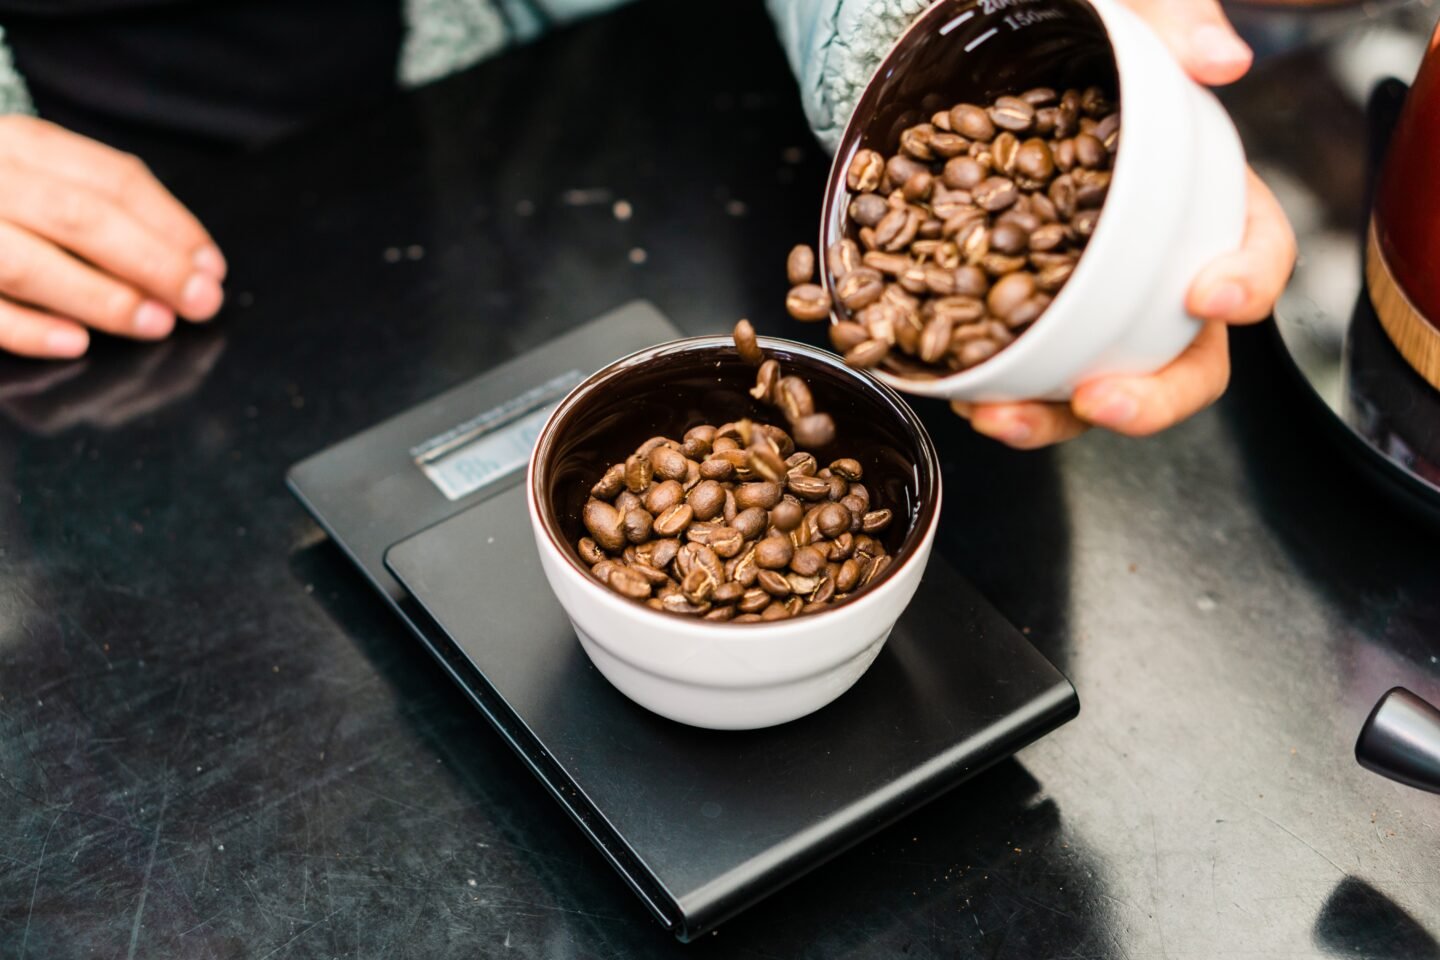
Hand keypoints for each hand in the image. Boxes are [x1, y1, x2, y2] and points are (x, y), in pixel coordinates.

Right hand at [0, 116, 225, 358]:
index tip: (211, 268)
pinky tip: (75, 343)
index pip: (113, 180)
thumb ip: (98, 201)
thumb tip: (188, 260)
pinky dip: (27, 327)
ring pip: (27, 263)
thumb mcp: (34, 171)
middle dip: (152, 264)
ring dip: (100, 297)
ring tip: (154, 324)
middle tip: (200, 303)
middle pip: (80, 218)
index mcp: (20, 143)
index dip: (172, 226)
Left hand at [955, 0, 1296, 448]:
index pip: (1255, 248)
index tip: (1211, 295)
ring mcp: (1088, 304)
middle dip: (1151, 394)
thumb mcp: (1115, 11)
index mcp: (1203, 199)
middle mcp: (1154, 267)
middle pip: (1185, 354)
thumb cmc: (1061, 40)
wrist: (969, 65)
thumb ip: (1170, 21)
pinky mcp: (1025, 323)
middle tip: (1100, 399)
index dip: (1248, 281)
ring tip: (1004, 418)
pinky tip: (965, 400)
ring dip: (1057, 418)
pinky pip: (1025, 377)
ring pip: (1099, 383)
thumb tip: (1220, 61)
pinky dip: (1000, 398)